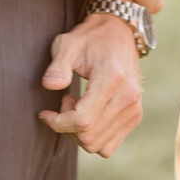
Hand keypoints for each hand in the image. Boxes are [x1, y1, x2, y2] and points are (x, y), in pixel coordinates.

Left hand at [37, 13, 144, 155]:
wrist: (120, 32)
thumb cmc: (90, 38)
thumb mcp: (68, 43)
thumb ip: (58, 65)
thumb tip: (50, 85)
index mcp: (112, 79)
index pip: (82, 121)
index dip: (57, 123)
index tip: (45, 112)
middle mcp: (128, 97)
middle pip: (88, 137)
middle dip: (66, 127)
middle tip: (64, 101)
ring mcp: (134, 108)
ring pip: (97, 146)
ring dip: (79, 133)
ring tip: (77, 106)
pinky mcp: (135, 116)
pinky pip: (108, 146)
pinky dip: (93, 137)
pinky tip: (89, 115)